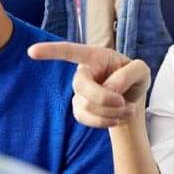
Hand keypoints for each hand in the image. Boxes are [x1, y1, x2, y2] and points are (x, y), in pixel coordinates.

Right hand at [28, 42, 150, 127]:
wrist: (131, 99)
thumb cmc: (134, 78)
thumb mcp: (142, 71)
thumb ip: (130, 73)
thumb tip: (110, 87)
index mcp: (95, 56)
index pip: (70, 51)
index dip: (51, 51)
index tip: (31, 52)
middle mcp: (83, 73)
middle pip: (81, 85)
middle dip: (103, 98)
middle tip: (123, 103)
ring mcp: (79, 92)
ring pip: (87, 106)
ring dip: (111, 112)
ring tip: (127, 109)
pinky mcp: (79, 109)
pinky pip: (86, 119)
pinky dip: (106, 121)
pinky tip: (118, 118)